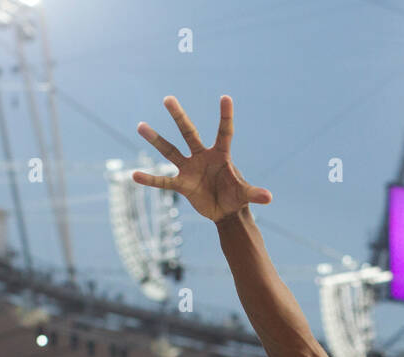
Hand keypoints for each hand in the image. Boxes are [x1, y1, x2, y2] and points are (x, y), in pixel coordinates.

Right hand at [133, 95, 272, 222]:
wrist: (226, 211)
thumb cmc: (237, 197)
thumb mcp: (245, 195)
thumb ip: (255, 194)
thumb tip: (269, 198)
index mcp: (221, 155)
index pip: (224, 132)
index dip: (225, 116)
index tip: (225, 97)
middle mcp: (202, 156)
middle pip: (189, 132)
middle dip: (179, 117)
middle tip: (168, 98)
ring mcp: (190, 169)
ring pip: (170, 151)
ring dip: (156, 139)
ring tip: (140, 126)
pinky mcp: (182, 184)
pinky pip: (163, 182)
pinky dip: (150, 180)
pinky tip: (134, 176)